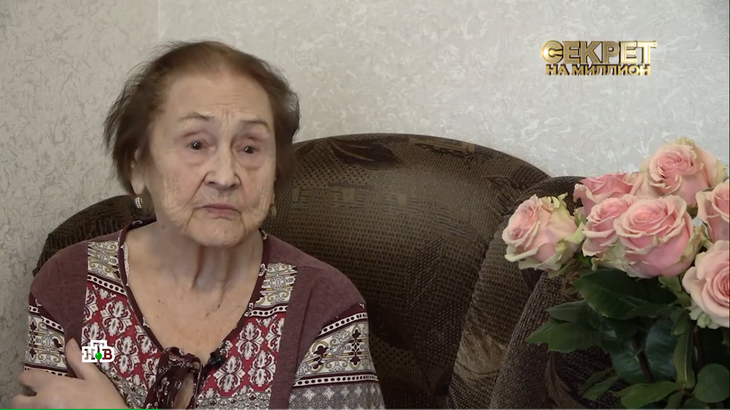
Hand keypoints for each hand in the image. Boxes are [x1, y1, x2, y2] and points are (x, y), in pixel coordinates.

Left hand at [10, 339, 126, 408]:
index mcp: (53, 386)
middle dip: (21, 397)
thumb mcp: (95, 377)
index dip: (26, 377)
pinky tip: (58, 407)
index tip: (32, 377)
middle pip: (17, 402)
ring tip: (47, 401)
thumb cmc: (104, 400)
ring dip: (32, 406)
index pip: (27, 378)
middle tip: (33, 394)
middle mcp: (42, 403)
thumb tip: (70, 343)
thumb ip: (78, 360)